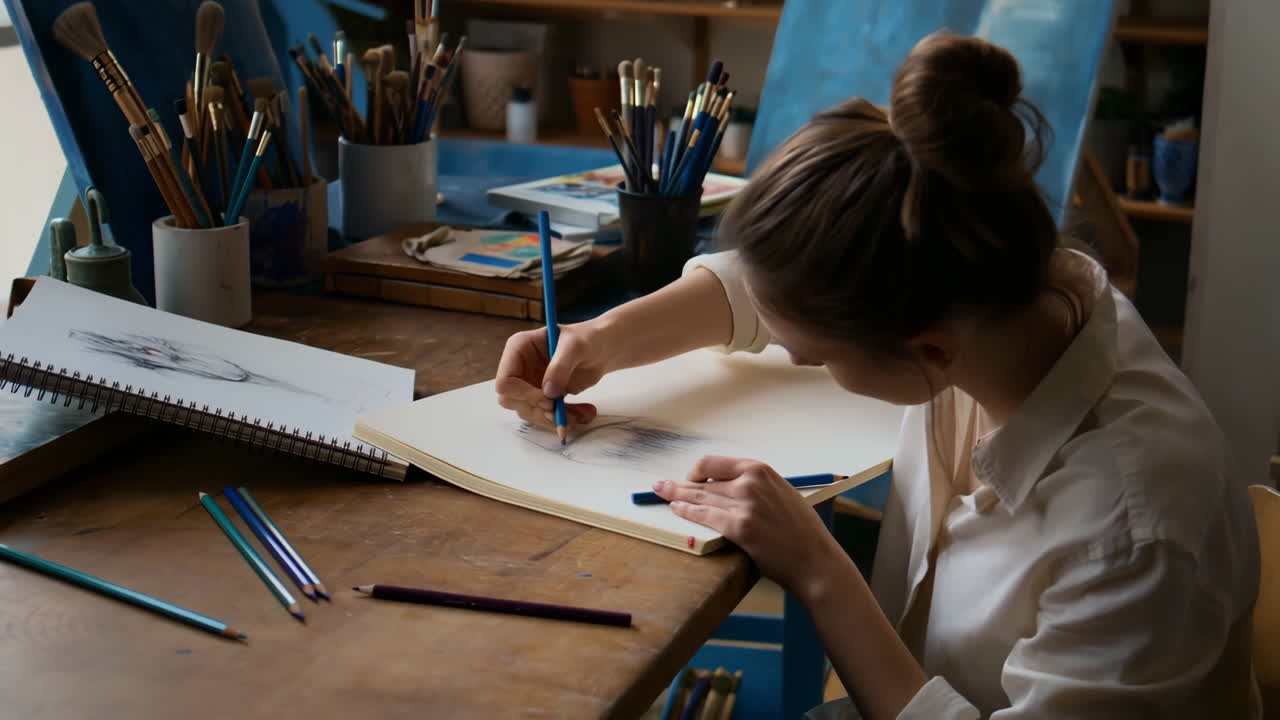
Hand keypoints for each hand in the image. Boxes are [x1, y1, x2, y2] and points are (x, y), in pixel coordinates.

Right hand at [495, 324, 605, 431]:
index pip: (505, 381)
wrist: (602, 349)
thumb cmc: (587, 339)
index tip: (548, 401)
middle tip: (563, 415)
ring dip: (554, 419)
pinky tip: (582, 414)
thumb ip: (560, 367)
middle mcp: (520, 368)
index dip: (523, 395)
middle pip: (513, 402)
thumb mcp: (575, 346)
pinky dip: (563, 420)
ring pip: (530, 412)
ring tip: (579, 416)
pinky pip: (545, 416)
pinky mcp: (543, 397)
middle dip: (539, 411)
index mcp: (518, 349)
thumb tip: (548, 394)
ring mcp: (530, 384)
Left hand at [653, 456, 842, 596]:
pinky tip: (676, 510)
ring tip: (661, 494)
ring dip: (676, 496)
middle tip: (660, 485)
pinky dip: (686, 512)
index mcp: (761, 470)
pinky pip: (704, 515)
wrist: (815, 560)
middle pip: (703, 480)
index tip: (690, 478)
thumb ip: (755, 486)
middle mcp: (750, 482)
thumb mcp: (781, 494)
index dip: (697, 471)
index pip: (714, 462)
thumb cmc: (801, 531)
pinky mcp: (739, 527)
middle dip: (678, 484)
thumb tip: (725, 486)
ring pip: (699, 497)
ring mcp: (744, 504)